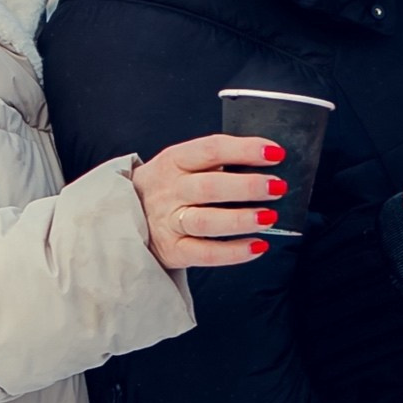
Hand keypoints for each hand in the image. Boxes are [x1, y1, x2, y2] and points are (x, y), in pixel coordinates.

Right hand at [131, 134, 287, 272]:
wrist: (124, 215)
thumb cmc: (169, 187)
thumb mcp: (182, 165)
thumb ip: (216, 163)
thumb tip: (267, 167)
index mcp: (174, 161)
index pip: (211, 149)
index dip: (246, 149)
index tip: (276, 153)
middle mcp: (169, 190)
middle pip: (210, 187)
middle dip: (248, 186)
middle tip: (278, 187)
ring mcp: (168, 222)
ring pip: (206, 221)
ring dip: (241, 219)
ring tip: (270, 217)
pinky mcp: (172, 251)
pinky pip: (205, 254)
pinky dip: (234, 252)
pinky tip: (258, 246)